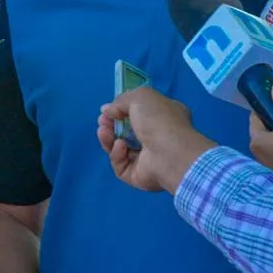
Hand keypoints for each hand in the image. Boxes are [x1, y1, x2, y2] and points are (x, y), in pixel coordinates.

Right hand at [98, 88, 213, 193]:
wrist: (169, 153)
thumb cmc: (159, 121)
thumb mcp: (141, 97)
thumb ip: (121, 101)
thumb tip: (107, 110)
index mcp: (163, 119)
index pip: (140, 115)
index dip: (122, 111)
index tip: (109, 110)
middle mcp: (157, 139)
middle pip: (126, 132)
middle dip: (111, 125)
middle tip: (102, 121)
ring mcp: (146, 159)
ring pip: (119, 148)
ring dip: (108, 138)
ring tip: (104, 131)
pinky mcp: (137, 175)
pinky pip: (120, 164)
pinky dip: (117, 154)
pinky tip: (120, 146)